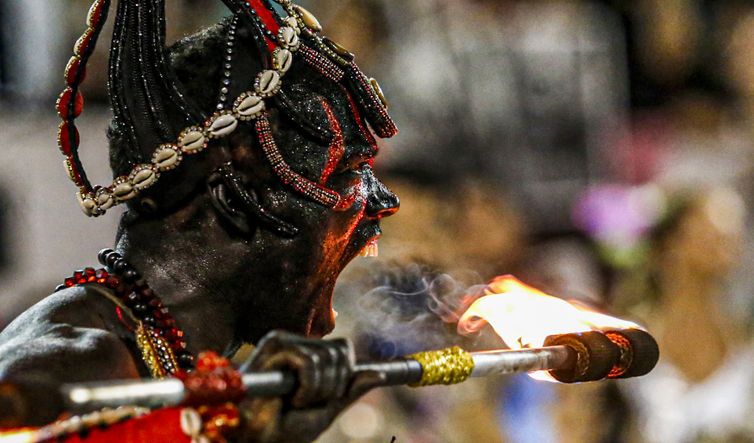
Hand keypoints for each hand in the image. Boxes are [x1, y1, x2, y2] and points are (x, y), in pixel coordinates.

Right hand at [236, 331, 384, 442]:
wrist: (257, 440)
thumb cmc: (284, 428)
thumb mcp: (328, 409)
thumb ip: (351, 390)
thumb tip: (379, 375)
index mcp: (306, 354)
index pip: (343, 349)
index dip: (344, 376)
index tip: (328, 398)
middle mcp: (295, 342)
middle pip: (340, 351)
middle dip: (333, 385)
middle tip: (308, 402)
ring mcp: (283, 341)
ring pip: (327, 357)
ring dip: (318, 390)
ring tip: (296, 402)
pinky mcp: (273, 346)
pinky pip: (309, 361)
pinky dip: (307, 387)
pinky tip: (289, 398)